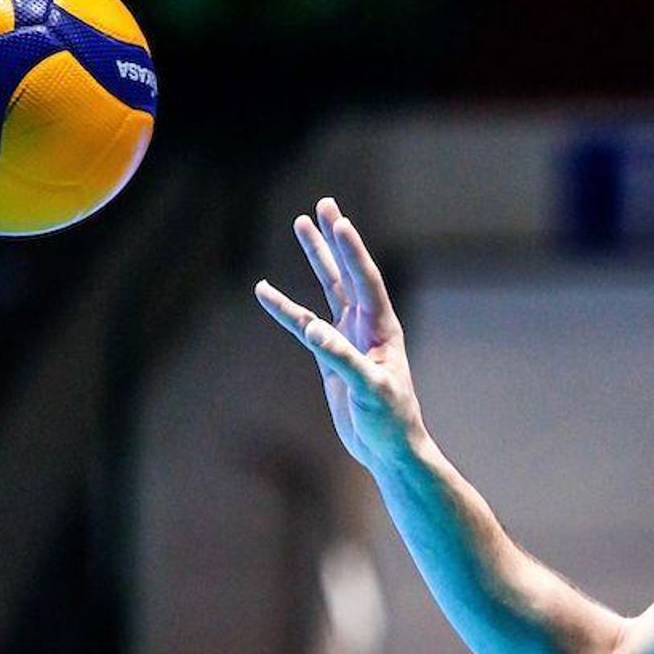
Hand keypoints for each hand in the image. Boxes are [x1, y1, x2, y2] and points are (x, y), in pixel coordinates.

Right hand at [254, 197, 427, 469]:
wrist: (387, 449)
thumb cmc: (389, 420)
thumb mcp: (369, 390)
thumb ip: (342, 359)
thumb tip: (312, 329)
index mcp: (383, 328)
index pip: (366, 280)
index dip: (352, 251)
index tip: (340, 221)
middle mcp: (366, 326)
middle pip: (347, 273)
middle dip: (335, 240)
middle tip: (324, 204)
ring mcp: (347, 338)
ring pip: (327, 290)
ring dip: (315, 259)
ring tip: (300, 224)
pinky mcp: (330, 357)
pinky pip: (302, 326)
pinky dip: (284, 309)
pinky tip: (264, 290)